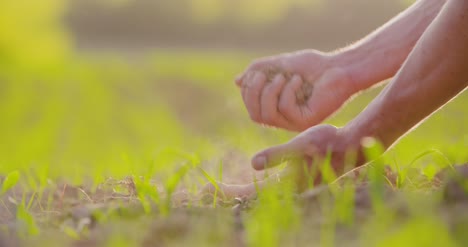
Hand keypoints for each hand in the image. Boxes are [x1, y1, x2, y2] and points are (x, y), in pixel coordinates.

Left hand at [202, 124, 366, 198]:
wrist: (350, 146)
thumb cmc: (326, 143)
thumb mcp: (301, 146)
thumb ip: (278, 155)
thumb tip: (254, 164)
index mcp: (285, 185)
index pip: (249, 193)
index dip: (227, 192)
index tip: (207, 189)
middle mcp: (286, 189)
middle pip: (250, 196)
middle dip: (228, 194)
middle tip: (206, 191)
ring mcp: (290, 185)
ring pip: (258, 193)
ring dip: (238, 191)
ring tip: (221, 187)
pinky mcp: (293, 179)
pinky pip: (266, 187)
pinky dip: (252, 185)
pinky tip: (246, 179)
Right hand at [236, 50, 355, 130]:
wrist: (340, 67)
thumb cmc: (313, 66)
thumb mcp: (280, 65)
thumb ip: (259, 72)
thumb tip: (238, 81)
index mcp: (277, 107)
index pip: (252, 108)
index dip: (248, 91)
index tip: (256, 72)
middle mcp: (284, 119)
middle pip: (255, 115)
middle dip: (254, 92)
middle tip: (263, 74)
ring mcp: (295, 122)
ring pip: (268, 115)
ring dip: (270, 91)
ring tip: (283, 76)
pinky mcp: (306, 121)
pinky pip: (286, 109)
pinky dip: (289, 90)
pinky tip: (300, 80)